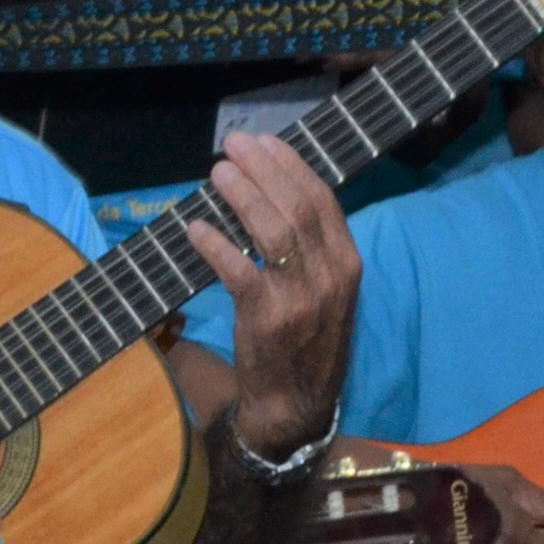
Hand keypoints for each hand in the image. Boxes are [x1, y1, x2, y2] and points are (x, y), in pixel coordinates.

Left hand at [181, 133, 358, 463]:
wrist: (296, 401)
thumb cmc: (304, 338)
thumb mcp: (323, 289)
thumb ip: (307, 247)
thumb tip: (270, 193)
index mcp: (347, 262)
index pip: (322, 200)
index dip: (291, 167)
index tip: (263, 142)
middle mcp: (330, 275)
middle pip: (298, 208)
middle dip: (264, 171)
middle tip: (233, 146)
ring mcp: (301, 297)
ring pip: (274, 233)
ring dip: (242, 198)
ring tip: (217, 174)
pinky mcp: (268, 319)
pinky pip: (240, 273)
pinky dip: (217, 246)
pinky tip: (196, 227)